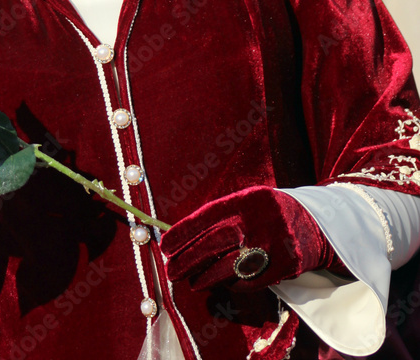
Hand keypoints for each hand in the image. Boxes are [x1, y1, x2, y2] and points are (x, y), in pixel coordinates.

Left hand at [160, 186, 331, 290]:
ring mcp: (273, 245)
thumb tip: (184, 235)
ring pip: (230, 266)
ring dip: (206, 277)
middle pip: (215, 243)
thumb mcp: (249, 202)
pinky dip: (231, 284)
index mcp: (247, 199)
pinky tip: (219, 283)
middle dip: (189, 259)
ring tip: (191, 281)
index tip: (165, 246)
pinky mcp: (283, 267)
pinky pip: (249, 281)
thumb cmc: (270, 212)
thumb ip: (223, 215)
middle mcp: (259, 220)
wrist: (318, 224)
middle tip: (171, 270)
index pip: (208, 216)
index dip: (184, 233)